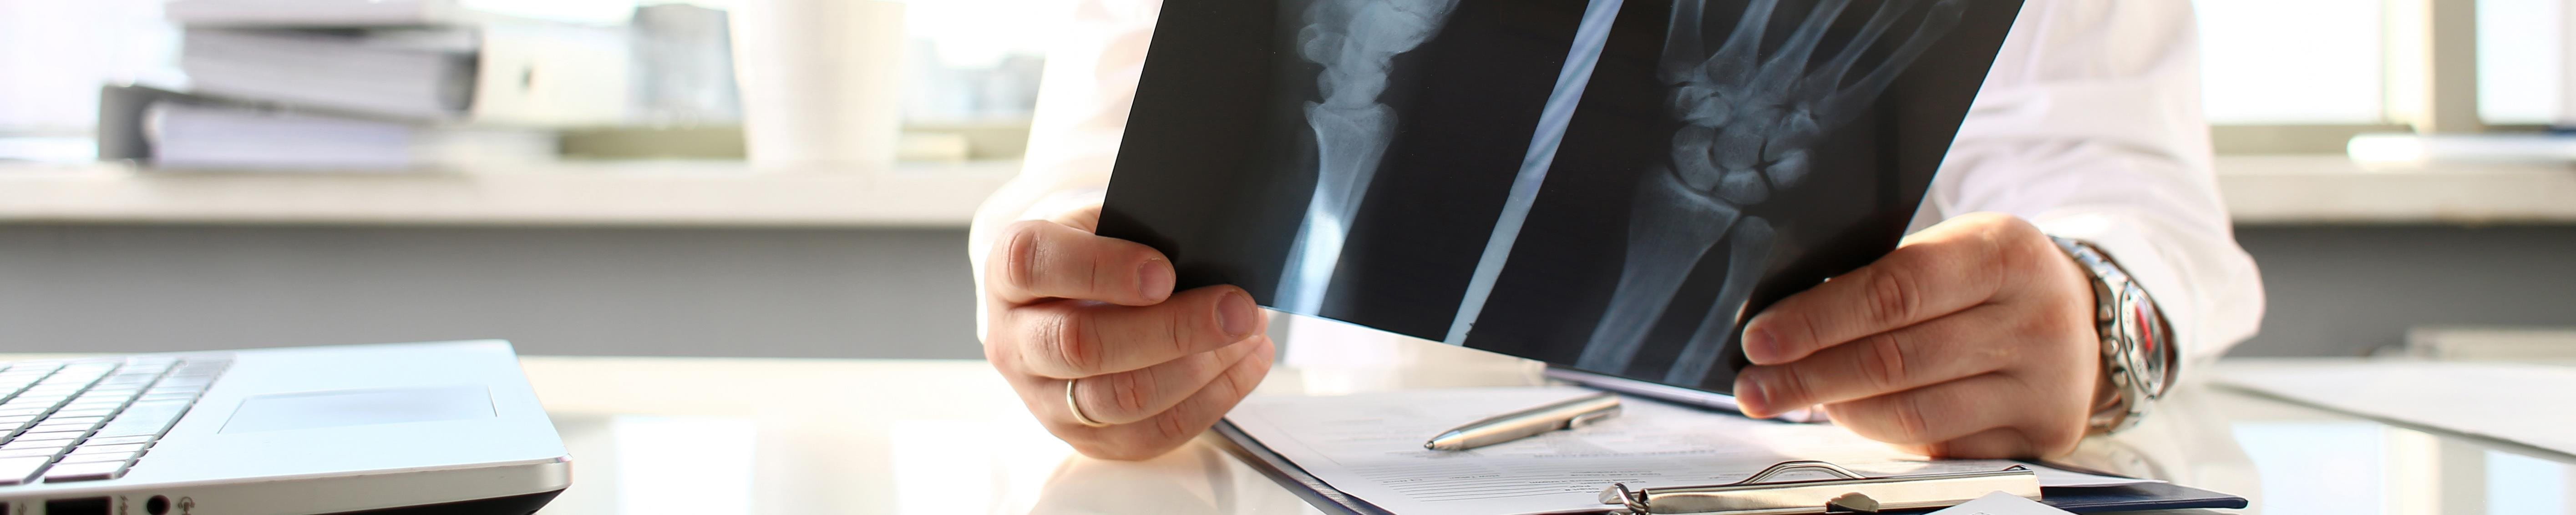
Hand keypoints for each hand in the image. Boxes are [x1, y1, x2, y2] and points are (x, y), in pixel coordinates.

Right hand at [981, 204, 1274, 460]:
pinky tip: (1246, 362)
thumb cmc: (1093, 255)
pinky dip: (1211, 400)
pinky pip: (1150, 434)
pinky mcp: (1083, 438)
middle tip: (1237, 308)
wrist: (1065, 305)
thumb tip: (1209, 249)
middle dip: (1172, 329)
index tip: (1164, 272)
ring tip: (1249, 333)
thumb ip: (1137, 231)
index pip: (1034, 266)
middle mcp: (1013, 342)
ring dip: (1198, 369)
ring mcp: (1043, 399)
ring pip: (1118, 399)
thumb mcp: (1099, 226)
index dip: (1100, 269)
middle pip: (1081, 345)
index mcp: (1008, 274)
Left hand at [1732, 213, 2105, 458]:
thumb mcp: (1953, 248)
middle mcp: (2032, 318)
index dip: (1818, 320)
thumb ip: (1883, 277)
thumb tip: (1785, 322)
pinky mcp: (2038, 433)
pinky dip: (1884, 436)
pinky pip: (1940, 447)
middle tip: (1755, 387)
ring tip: (1796, 398)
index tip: (1760, 340)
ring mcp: (2041, 383)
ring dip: (1840, 410)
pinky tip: (1853, 416)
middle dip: (1809, 377)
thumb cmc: (1990, 278)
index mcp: (2003, 252)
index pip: (1894, 290)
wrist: (2081, 316)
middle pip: (1896, 359)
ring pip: (1914, 414)